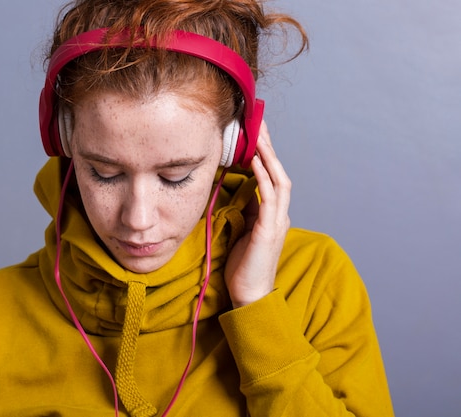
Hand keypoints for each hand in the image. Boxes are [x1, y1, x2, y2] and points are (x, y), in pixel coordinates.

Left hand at [224, 121, 290, 307]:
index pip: (271, 176)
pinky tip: (256, 161)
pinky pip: (270, 197)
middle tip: (258, 123)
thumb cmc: (243, 265)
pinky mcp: (270, 230)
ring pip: (279, 180)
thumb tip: (233, 190)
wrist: (249, 295)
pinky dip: (264, 177)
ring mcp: (277, 221)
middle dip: (269, 147)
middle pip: (278, 171)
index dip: (264, 154)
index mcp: (272, 214)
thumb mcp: (241, 231)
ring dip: (269, 156)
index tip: (253, 133)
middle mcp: (279, 214)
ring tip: (258, 134)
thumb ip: (243, 210)